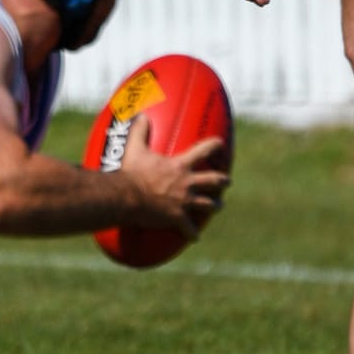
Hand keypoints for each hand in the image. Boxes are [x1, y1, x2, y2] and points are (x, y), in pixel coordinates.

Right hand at [117, 113, 230, 239]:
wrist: (127, 197)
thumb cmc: (131, 172)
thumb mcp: (134, 148)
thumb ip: (140, 131)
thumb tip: (140, 115)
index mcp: (180, 166)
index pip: (204, 150)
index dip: (215, 145)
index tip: (221, 144)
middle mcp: (187, 183)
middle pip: (214, 181)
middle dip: (223, 181)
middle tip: (227, 181)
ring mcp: (184, 202)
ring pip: (208, 205)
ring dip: (215, 206)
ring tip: (218, 206)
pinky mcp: (177, 218)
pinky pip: (189, 229)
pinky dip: (192, 234)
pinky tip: (195, 237)